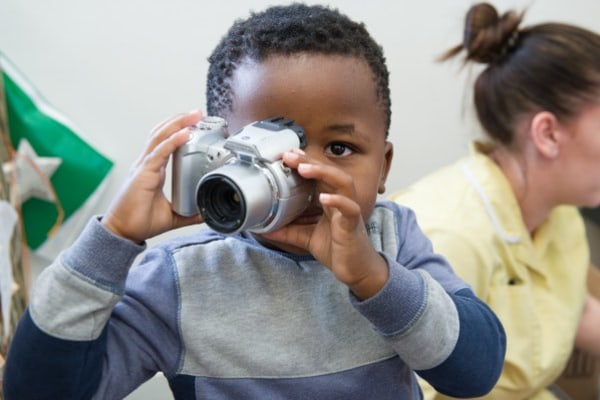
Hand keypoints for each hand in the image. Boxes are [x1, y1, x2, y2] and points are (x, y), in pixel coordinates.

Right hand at [102, 111, 202, 242]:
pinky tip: (184, 133)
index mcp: (153, 170)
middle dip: (180, 120)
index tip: (195, 124)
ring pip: (160, 137)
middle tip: (197, 112)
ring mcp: (143, 167)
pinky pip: (159, 153)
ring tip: (193, 115)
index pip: (166, 143)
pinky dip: (172, 141)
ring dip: (177, 124)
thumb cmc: (139, 222)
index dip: (178, 130)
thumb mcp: (172, 216)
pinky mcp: (143, 174)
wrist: (122, 232)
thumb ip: (189, 213)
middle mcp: (147, 164)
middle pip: (162, 133)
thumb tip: (205, 212)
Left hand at [262, 150, 387, 298]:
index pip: (319, 175)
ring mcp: (349, 212)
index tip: (288, 154)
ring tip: (304, 168)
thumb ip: (289, 232)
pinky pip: (350, 209)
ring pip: (343, 183)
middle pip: (330, 172)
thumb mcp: (307, 238)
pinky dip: (338, 201)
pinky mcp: (353, 226)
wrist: (357, 270)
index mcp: (331, 201)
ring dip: (324, 173)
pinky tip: (324, 198)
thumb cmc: (338, 250)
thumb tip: (265, 230)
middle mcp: (341, 201)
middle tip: (290, 155)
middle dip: (310, 161)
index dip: (305, 162)